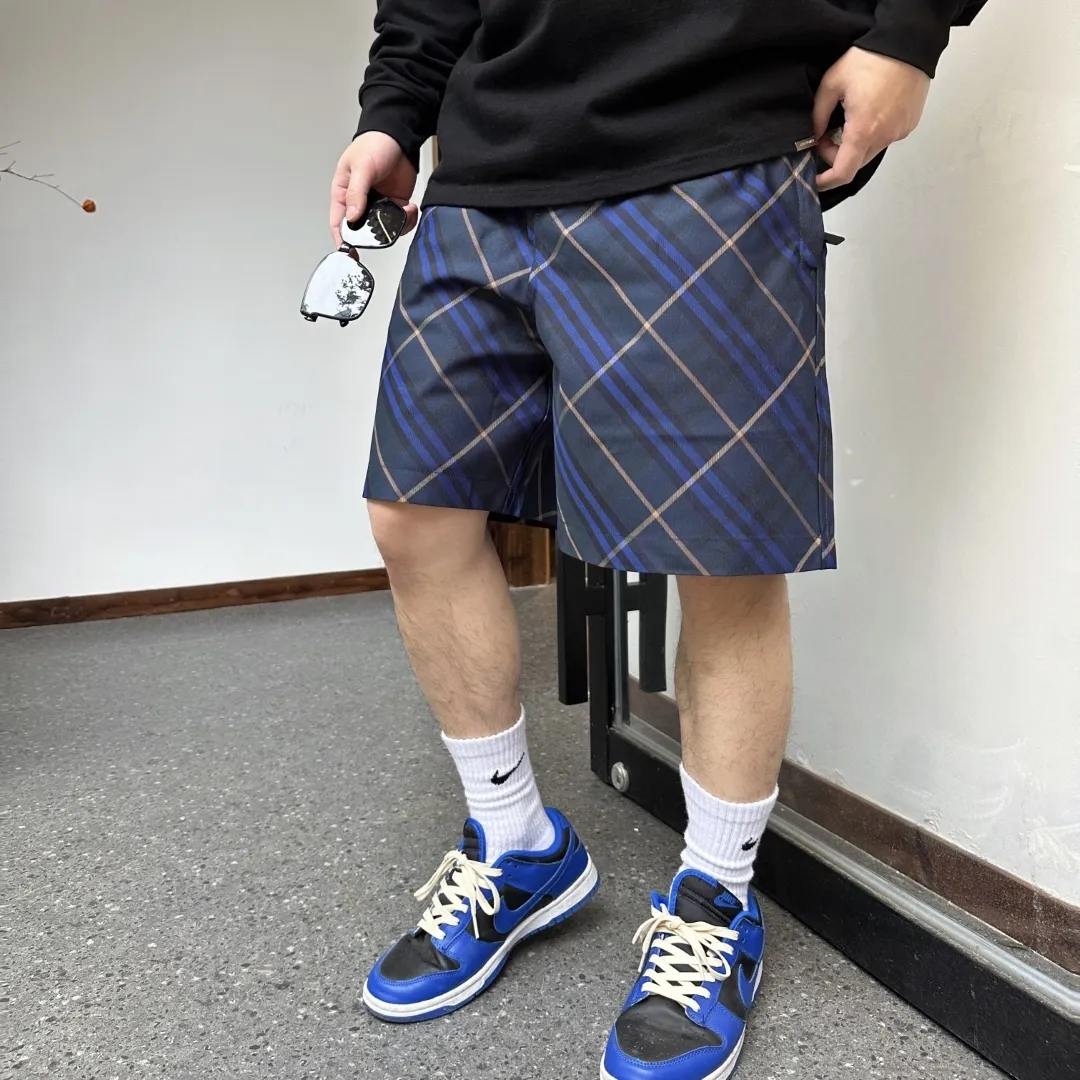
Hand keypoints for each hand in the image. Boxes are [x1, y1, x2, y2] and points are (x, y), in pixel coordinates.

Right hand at [329, 131, 418, 246]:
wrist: (398, 136)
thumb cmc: (372, 145)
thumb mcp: (361, 167)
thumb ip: (356, 193)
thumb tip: (352, 216)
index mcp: (343, 194)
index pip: (338, 222)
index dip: (342, 239)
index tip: (349, 250)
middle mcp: (360, 203)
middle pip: (364, 230)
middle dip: (376, 235)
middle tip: (386, 231)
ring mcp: (379, 205)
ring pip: (384, 229)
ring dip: (395, 227)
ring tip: (403, 211)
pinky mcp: (395, 205)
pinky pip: (400, 222)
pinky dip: (407, 220)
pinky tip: (410, 208)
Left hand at [813, 47, 930, 190]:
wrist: (909, 41)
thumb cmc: (870, 59)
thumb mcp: (832, 83)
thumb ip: (818, 115)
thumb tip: (814, 136)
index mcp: (863, 131)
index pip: (843, 173)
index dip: (826, 181)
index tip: (814, 179)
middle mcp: (884, 137)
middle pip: (855, 164)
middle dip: (836, 156)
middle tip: (826, 134)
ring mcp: (899, 132)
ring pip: (870, 152)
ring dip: (855, 144)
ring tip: (849, 118)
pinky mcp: (909, 125)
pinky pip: (885, 138)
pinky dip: (872, 134)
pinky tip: (870, 111)